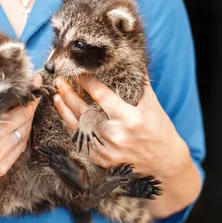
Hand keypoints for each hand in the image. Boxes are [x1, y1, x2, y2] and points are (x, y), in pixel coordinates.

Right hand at [0, 76, 41, 203]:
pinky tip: (17, 126)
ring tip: (26, 107)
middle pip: (25, 122)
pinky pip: (19, 149)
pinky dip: (21, 135)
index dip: (30, 95)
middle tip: (34, 91)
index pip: (19, 111)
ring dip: (27, 121)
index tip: (34, 81)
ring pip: (24, 135)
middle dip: (31, 105)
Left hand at [52, 75, 189, 178]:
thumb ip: (140, 83)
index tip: (78, 72)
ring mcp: (107, 149)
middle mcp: (116, 134)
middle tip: (60, 81)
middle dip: (69, 94)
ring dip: (64, 111)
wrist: (165, 163)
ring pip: (78, 127)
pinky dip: (71, 128)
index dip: (87, 83)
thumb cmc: (160, 130)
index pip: (102, 96)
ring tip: (56, 96)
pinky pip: (81, 142)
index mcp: (130, 118)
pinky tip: (65, 117)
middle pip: (84, 111)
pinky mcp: (102, 160)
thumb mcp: (153, 104)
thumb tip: (134, 59)